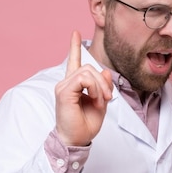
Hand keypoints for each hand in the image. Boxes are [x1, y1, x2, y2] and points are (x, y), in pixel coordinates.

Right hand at [54, 31, 112, 145]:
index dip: (74, 47)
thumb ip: (103, 86)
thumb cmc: (85, 125)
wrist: (76, 140)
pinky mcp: (64, 92)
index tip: (75, 33)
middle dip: (104, 81)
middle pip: (89, 67)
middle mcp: (66, 83)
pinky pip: (84, 79)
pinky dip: (95, 88)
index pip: (73, 62)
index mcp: (73, 85)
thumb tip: (105, 70)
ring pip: (88, 72)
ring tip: (101, 101)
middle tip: (108, 98)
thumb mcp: (101, 102)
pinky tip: (95, 99)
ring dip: (100, 86)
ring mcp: (63, 87)